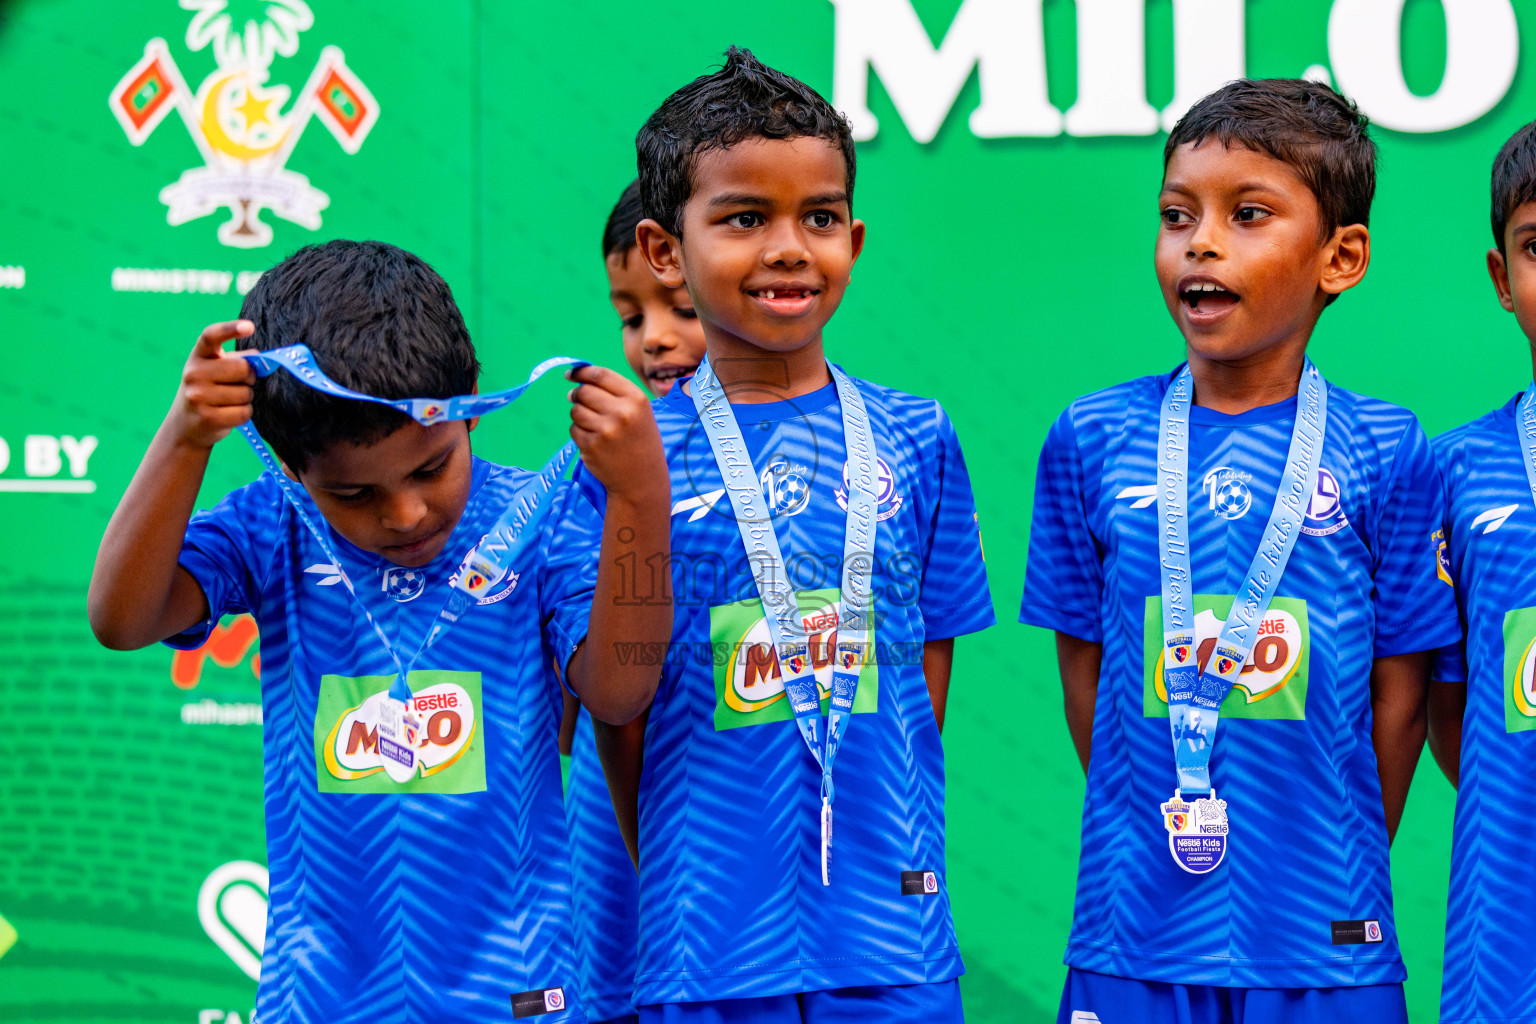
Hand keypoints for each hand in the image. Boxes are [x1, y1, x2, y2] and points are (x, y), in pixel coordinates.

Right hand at [171, 320, 257, 448]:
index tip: (250, 326)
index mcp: (198, 356)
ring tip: (230, 401)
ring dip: (246, 398)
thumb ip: (237, 359)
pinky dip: (244, 414)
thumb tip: (259, 357)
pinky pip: (244, 413)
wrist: (185, 424)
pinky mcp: (207, 418)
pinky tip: (229, 414)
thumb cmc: (209, 390)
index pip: (212, 336)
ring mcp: (198, 396)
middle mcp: (193, 373)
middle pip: (242, 369)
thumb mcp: (216, 369)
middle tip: (241, 383)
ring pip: (245, 393)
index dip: (230, 329)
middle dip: (249, 377)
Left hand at [567, 364, 667, 504]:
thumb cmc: (640, 441)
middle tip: (577, 399)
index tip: (570, 373)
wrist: (642, 479)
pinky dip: (579, 432)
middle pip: (584, 392)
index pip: (600, 375)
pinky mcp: (591, 447)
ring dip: (579, 415)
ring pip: (575, 411)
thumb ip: (614, 393)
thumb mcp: (639, 412)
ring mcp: (605, 431)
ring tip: (594, 425)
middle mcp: (621, 412)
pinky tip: (594, 441)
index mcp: (636, 399)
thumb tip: (576, 382)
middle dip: (577, 394)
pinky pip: (573, 430)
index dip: (581, 372)